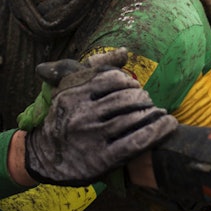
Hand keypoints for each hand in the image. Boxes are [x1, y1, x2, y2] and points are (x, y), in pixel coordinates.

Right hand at [23, 48, 178, 186]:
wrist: (42, 156)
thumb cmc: (63, 116)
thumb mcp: (70, 87)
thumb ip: (97, 67)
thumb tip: (124, 51)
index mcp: (74, 93)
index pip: (112, 78)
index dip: (128, 81)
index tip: (133, 87)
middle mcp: (82, 114)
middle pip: (125, 99)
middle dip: (142, 98)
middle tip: (147, 102)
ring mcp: (92, 137)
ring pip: (132, 118)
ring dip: (152, 113)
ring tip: (158, 113)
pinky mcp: (102, 159)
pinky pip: (137, 141)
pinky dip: (157, 131)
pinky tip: (168, 125)